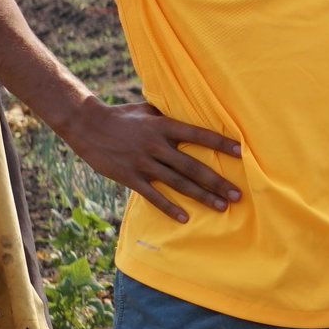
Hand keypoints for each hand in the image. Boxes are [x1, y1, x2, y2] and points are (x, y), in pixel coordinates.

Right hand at [57, 98, 239, 222]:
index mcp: (163, 126)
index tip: (241, 152)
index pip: (198, 135)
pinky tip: (185, 217)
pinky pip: (153, 196)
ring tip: (221, 206)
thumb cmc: (121, 115)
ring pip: (179, 183)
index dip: (220, 143)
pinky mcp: (130, 177)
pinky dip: (169, 208)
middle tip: (238, 195)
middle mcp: (156, 145)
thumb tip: (190, 115)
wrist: (87, 125)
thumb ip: (168, 116)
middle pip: (193, 166)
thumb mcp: (147, 110)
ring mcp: (143, 163)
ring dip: (202, 196)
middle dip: (217, 182)